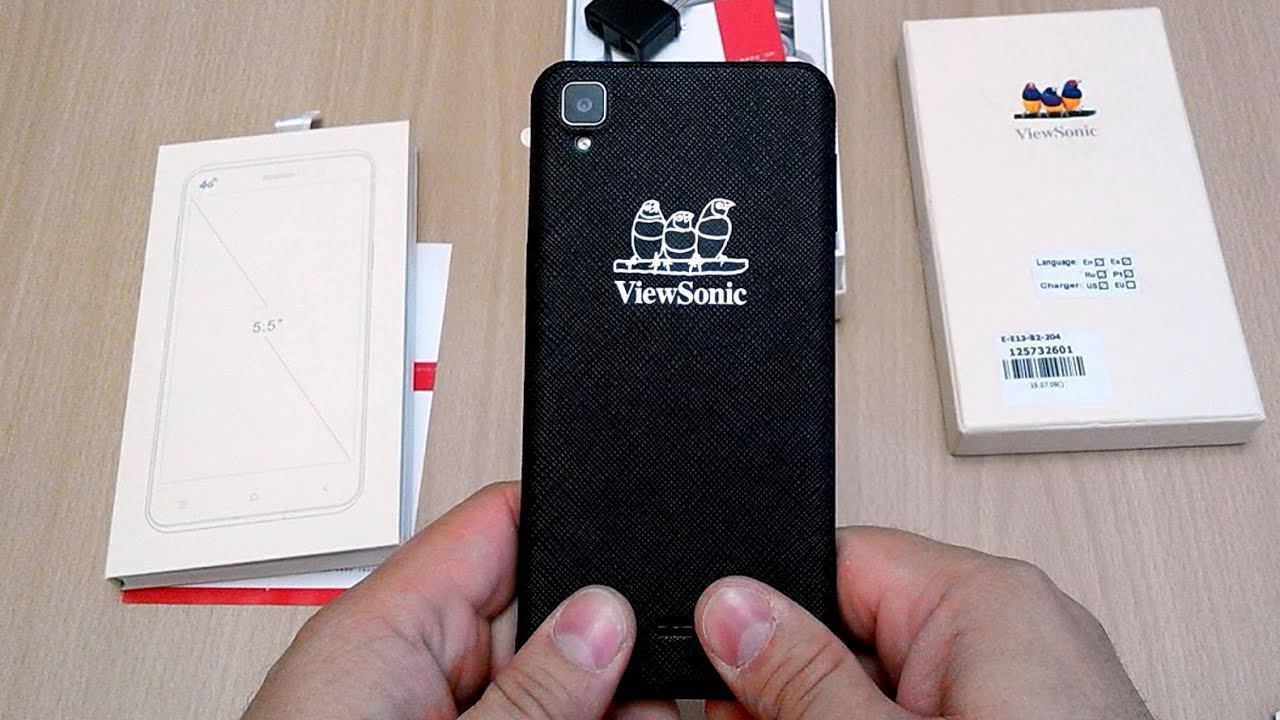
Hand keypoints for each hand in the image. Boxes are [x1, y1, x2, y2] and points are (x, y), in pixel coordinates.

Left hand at [242, 482, 676, 719]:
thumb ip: (528, 687)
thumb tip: (604, 616)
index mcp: (389, 624)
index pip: (498, 523)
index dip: (575, 525)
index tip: (645, 564)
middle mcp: (411, 661)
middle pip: (544, 613)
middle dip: (602, 649)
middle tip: (640, 702)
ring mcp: (434, 712)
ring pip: (551, 686)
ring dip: (596, 709)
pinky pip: (525, 718)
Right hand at [695, 527, 1153, 719]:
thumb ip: (807, 679)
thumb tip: (731, 609)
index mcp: (984, 599)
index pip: (835, 561)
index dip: (767, 616)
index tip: (726, 672)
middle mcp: (1011, 629)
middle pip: (850, 631)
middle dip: (796, 690)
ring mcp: (1021, 688)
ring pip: (881, 687)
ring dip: (833, 718)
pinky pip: (926, 712)